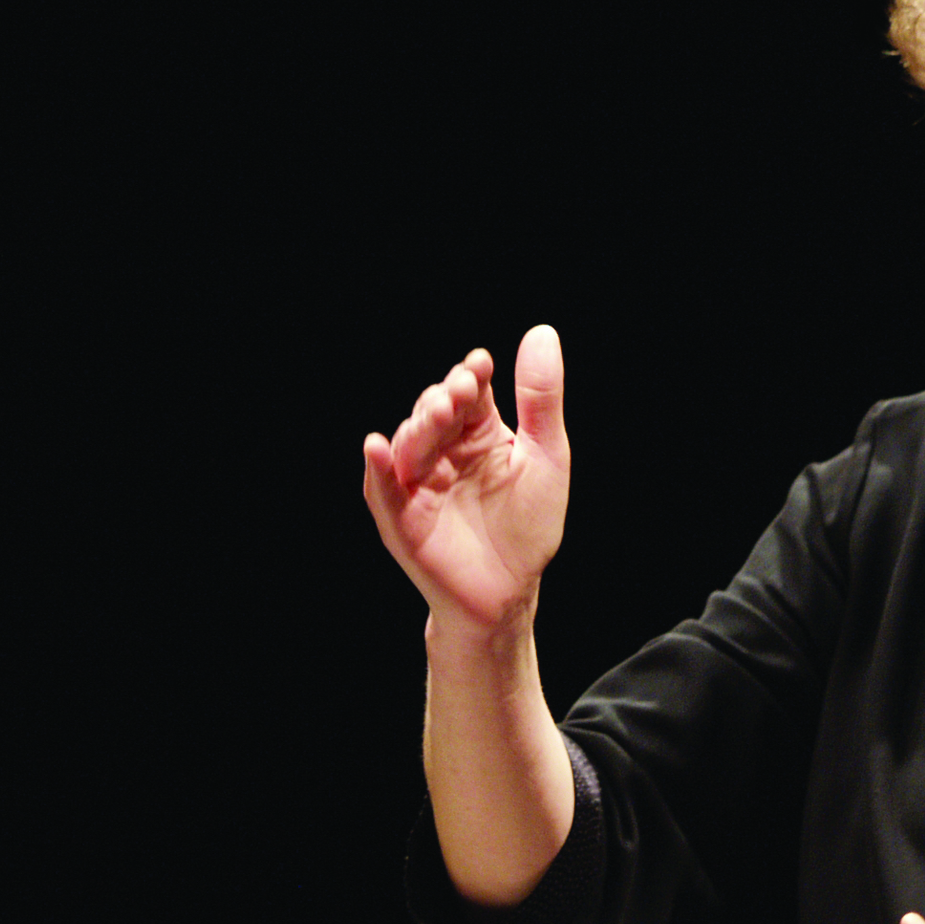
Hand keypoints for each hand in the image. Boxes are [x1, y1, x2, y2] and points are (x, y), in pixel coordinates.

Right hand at [362, 324, 569, 633]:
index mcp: (478, 433)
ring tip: (436, 415)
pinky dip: (378, 469)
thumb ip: (540, 400)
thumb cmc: (529, 525)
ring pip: (408, 443)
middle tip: (459, 392)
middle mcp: (443, 452)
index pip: (469, 393)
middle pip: (434, 412)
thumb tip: (542, 333)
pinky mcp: (401, 518)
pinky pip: (383, 490)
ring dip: (419, 426)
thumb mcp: (546, 456)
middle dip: (443, 399)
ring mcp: (418, 483)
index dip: (471, 377)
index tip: (480, 366)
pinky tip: (378, 447)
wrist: (511, 591)